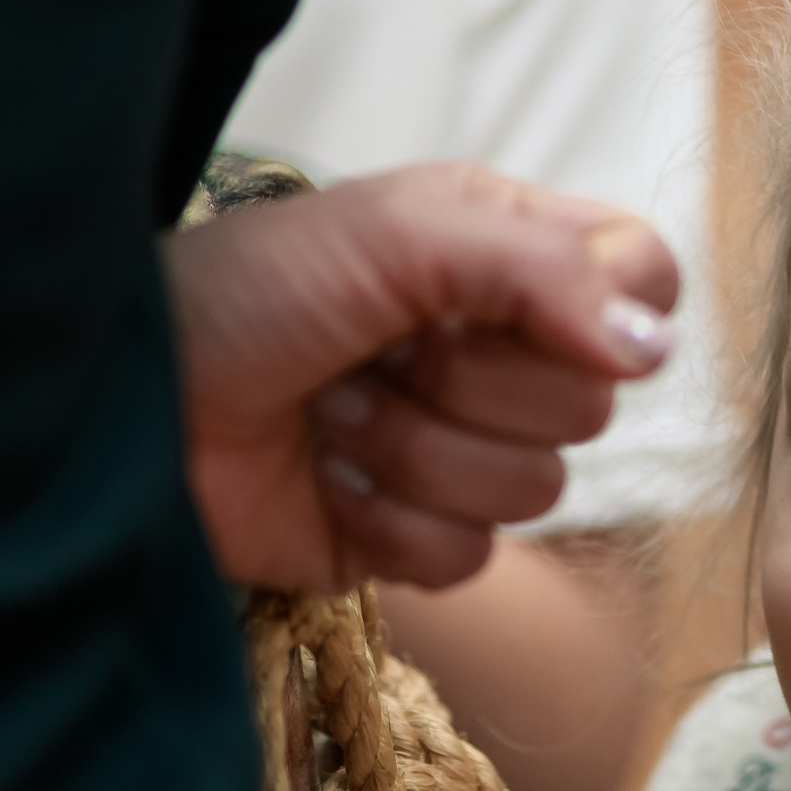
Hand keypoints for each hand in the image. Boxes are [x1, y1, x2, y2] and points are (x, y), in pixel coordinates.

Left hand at [162, 162, 677, 593]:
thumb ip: (539, 270)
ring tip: (332, 412)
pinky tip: (325, 480)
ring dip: (412, 451)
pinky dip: (387, 522)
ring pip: (535, 490)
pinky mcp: (414, 539)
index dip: (605, 306)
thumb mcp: (397, 235)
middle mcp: (496, 349)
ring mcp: (457, 448)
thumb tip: (654, 350)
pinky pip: (470, 556)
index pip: (641, 280)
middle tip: (373, 352)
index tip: (516, 303)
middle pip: (592, 403)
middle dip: (466, 384)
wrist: (136, 402)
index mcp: (503, 253)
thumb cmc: (248, 291)